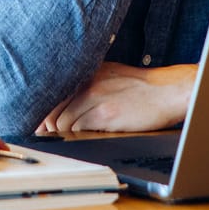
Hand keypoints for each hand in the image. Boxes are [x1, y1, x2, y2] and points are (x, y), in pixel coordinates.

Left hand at [36, 62, 197, 134]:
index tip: (42, 124)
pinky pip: (78, 129)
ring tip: (68, 138)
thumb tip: (64, 107)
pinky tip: (84, 137)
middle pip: (53, 108)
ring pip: (62, 121)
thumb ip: (87, 87)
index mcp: (86, 72)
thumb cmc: (141, 87)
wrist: (166, 91)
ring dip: (63, 133)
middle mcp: (87, 82)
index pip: (52, 92)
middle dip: (49, 126)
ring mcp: (94, 97)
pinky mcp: (104, 114)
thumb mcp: (109, 76)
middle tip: (49, 136)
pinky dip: (76, 136)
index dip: (44, 112)